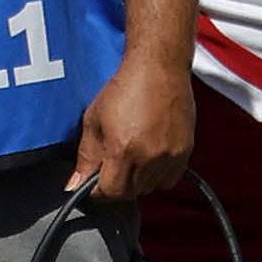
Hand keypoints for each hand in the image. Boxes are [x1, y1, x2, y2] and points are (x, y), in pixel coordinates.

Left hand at [71, 52, 193, 203]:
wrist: (159, 68)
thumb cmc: (125, 88)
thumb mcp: (94, 120)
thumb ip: (86, 156)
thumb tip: (75, 184)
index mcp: (123, 150)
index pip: (110, 192)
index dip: (98, 192)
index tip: (94, 185)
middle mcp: (149, 156)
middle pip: (131, 193)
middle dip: (117, 187)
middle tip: (111, 171)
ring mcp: (170, 154)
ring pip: (151, 188)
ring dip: (138, 182)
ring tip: (132, 162)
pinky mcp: (186, 149)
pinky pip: (171, 178)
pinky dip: (159, 175)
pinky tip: (150, 159)